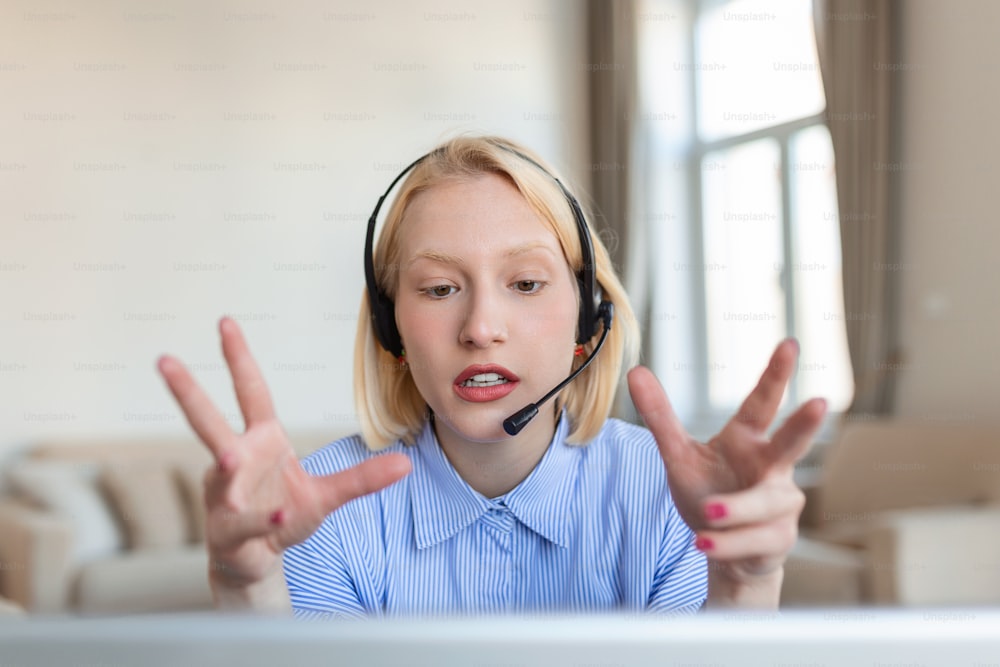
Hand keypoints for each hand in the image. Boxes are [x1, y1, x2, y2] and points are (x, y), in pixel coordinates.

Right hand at [157, 317, 410, 598]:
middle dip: (186, 391)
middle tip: (164, 360)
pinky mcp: (228, 529)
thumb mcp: (328, 496)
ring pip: (221, 473)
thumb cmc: (283, 517)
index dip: (238, 357)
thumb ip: (362, 479)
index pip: (249, 392)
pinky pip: (245, 520)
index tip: (225, 322)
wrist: (258, 561)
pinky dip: (262, 519)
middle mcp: (235, 461)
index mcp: (260, 442)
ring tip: (229, 457)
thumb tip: (407, 463)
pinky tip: (278, 515)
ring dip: (226, 467)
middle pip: (208, 421)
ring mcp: (225, 495)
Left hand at [628, 339, 825, 600]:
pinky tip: (704, 543)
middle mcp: (772, 467)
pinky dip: (727, 543)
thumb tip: (635, 371)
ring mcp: (781, 503)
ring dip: (736, 508)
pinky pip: (754, 539)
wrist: (721, 548)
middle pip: (791, 442)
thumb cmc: (708, 492)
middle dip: (805, 423)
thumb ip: (660, 417)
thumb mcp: (678, 455)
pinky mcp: (778, 538)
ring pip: (764, 502)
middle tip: (820, 401)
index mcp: (747, 439)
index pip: (762, 403)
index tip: (789, 343)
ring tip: (708, 513)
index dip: (776, 374)